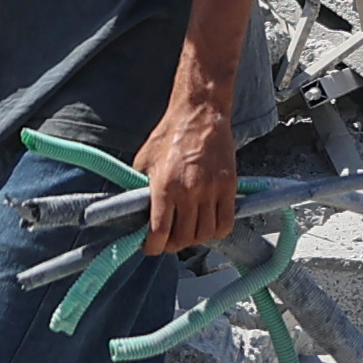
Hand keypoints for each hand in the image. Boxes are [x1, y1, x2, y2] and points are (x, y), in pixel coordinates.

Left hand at [140, 99, 239, 256]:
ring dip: (194, 239)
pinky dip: (216, 231)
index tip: (150, 247)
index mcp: (164, 186)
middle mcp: (189, 192)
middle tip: (168, 240)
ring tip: (187, 232)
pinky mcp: (228, 187)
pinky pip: (225, 223)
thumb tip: (134, 213)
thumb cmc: (169, 135)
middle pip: (183, 239)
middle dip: (172, 245)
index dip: (152, 247)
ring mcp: (211, 191)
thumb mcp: (143, 161)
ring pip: (205, 234)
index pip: (159, 233)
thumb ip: (140, 189)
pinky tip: (208, 224)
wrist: (199, 114)